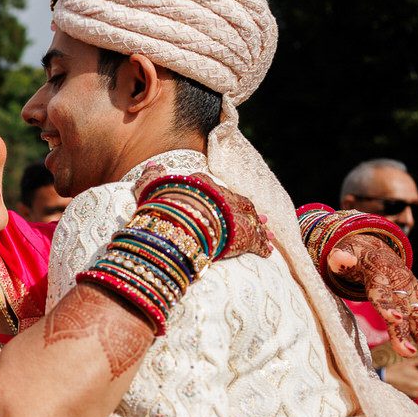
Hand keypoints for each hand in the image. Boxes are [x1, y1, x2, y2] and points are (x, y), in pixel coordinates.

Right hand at [134, 165, 271, 261]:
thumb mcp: (149, 189)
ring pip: (252, 221)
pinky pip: (257, 242)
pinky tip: (266, 251)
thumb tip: (153, 165)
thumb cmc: (160, 206)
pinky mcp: (245, 237)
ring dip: (260, 229)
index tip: (227, 203)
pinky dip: (262, 246)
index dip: (222, 198)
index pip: (215, 190)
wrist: (177, 222)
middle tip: (260, 219)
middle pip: (239, 204)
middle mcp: (224, 197)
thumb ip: (151, 177)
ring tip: (268, 236)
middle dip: (249, 212)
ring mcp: (237, 216)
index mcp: (202, 186)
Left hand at [329, 234, 417, 355]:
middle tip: (409, 352)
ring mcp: (413, 293)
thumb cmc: (357, 258)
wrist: (377, 251)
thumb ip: (341, 258)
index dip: (387, 306)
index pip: (382, 293)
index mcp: (380, 276)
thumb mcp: (345, 254)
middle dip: (408, 331)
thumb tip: (338, 257)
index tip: (396, 319)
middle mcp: (400, 285)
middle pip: (404, 310)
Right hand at [382, 353, 417, 397]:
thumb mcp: (409, 363)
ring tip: (407, 381)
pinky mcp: (410, 398)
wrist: (383, 379)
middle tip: (410, 376)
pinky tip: (405, 386)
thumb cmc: (396, 370)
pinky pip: (415, 394)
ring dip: (417, 386)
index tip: (417, 373)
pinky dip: (412, 391)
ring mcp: (415, 394)